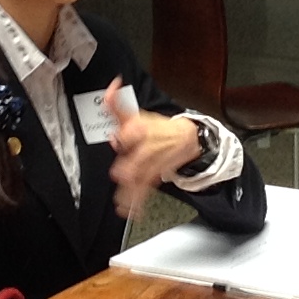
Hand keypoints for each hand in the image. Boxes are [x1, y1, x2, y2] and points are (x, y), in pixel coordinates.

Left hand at [104, 80, 199, 217]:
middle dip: (131, 167)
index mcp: (142, 130)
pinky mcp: (153, 177)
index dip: (128, 134)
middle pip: (138, 159)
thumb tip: (111, 85)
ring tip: (122, 202)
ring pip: (140, 179)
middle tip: (122, 174)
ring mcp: (151, 165)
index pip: (134, 131)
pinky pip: (144, 192)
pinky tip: (129, 213)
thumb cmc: (157, 127)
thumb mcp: (137, 113)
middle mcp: (147, 148)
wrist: (186, 138)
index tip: (121, 137)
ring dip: (131, 192)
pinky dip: (137, 204)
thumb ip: (116, 104)